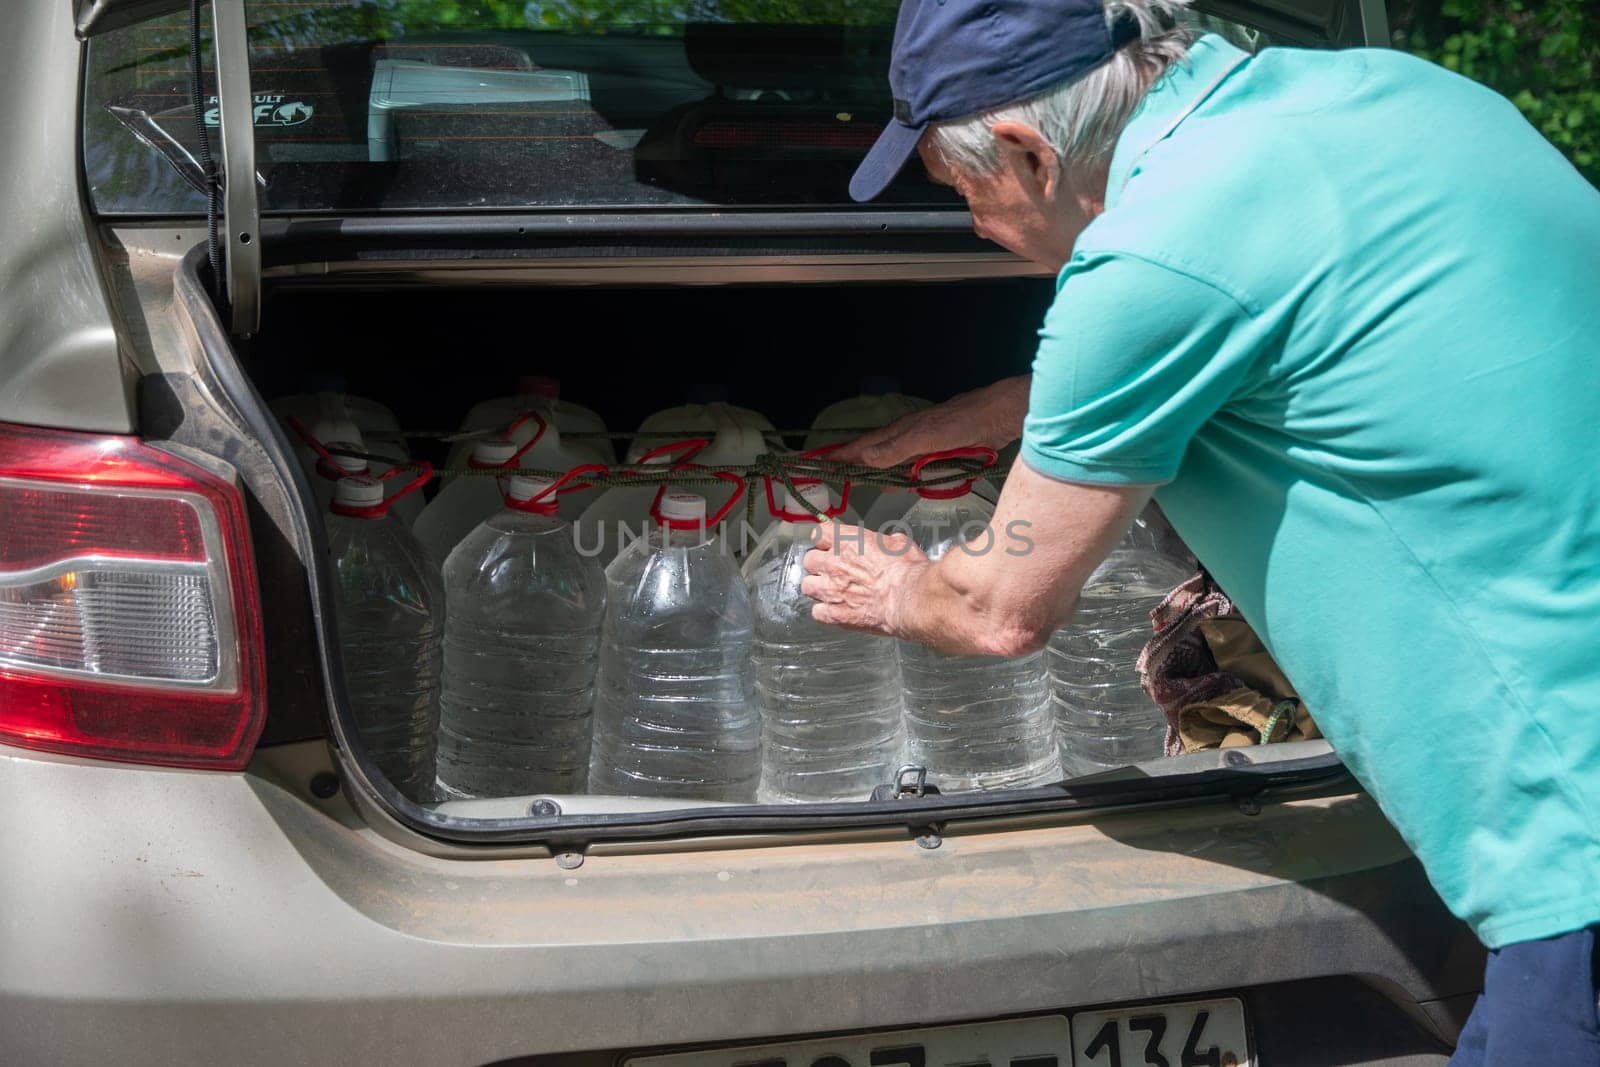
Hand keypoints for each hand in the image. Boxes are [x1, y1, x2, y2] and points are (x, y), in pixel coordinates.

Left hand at [801, 524, 929, 636]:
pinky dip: (824, 611)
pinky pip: (817, 612)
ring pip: (807, 586)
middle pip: (809, 560)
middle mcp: (832, 564)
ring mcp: (829, 590)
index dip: (825, 540)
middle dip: (819, 564)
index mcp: (846, 542)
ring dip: (817, 588)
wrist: (908, 600)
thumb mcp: (899, 543)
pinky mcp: (833, 614)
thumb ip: (883, 542)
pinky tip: (836, 611)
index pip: (819, 533)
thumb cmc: (907, 571)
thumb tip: (885, 544)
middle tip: (833, 570)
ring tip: (831, 592)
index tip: (830, 544)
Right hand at [828, 374, 1031, 467]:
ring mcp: (925, 445)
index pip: (863, 446)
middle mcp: (908, 437)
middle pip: (874, 454)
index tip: (818, 463)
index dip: (841, 455)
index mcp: (900, 432)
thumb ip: (896, 450)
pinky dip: (900, 475)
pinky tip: (898, 483)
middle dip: (853, 464)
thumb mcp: (926, 437)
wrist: (1001, 415)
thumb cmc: (964, 422)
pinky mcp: (942, 452)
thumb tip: (864, 458)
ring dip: (875, 471)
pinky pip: (913, 467)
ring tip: (858, 481)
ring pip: (893, 461)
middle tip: (833, 475)